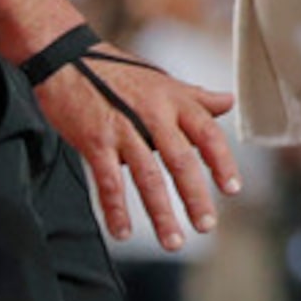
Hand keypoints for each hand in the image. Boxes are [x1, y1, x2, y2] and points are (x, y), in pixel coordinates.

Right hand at [28, 39, 240, 246]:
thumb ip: (197, 97)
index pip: (207, 134)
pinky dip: (115, 209)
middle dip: (195, 197)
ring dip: (161, 212)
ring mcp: (123, 129)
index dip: (222, 162)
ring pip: (147, 176)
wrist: (67, 59)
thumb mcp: (163, 81)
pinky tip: (122, 232)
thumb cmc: (118, 73)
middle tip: (206, 226)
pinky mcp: (95, 141)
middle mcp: (153, 115)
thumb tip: (229, 102)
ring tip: (172, 240)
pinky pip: (108, 181)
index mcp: (174, 101)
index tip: (233, 189)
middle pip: (181, 160)